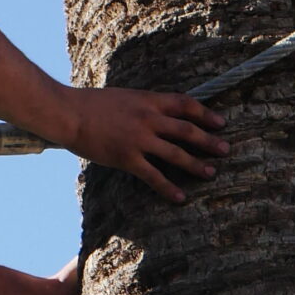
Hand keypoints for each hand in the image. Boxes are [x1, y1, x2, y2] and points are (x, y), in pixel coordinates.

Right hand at [63, 86, 227, 202]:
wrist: (69, 113)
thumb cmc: (91, 104)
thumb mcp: (124, 97)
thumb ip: (143, 105)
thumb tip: (157, 113)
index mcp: (148, 100)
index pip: (185, 105)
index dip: (205, 114)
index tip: (220, 123)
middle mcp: (148, 118)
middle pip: (187, 130)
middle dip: (209, 141)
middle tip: (226, 149)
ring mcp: (139, 139)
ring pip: (176, 153)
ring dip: (196, 164)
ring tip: (211, 173)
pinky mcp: (127, 158)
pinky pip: (154, 176)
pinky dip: (169, 187)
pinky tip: (180, 197)